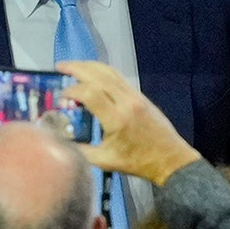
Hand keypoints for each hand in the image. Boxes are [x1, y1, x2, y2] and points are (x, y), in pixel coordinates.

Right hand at [58, 61, 200, 185]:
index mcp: (116, 120)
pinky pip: (118, 77)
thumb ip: (81, 151)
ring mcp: (135, 96)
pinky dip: (102, 71)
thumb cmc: (138, 162)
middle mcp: (126, 102)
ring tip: (72, 66)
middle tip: (60, 66)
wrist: (169, 159)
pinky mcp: (140, 96)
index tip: (61, 96)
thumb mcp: (105, 161)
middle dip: (77, 68)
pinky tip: (92, 73)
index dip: (71, 91)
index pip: (89, 93)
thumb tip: (61, 141)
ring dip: (89, 66)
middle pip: (98, 75)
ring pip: (110, 72)